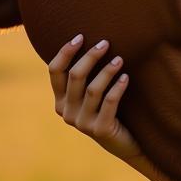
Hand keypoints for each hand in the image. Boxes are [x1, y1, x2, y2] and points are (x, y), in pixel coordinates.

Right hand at [48, 35, 141, 160]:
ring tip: (120, 59)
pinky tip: (126, 77)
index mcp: (60, 101)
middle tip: (106, 43)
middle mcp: (67, 112)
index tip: (80, 36)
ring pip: (93, 89)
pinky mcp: (100, 129)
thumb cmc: (109, 111)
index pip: (54, 71)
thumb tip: (90, 41)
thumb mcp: (92, 95)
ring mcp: (82, 123)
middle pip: (75, 76)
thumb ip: (85, 77)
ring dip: (107, 71)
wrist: (124, 143)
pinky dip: (117, 88)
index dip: (65, 52)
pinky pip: (109, 103)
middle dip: (90, 56)